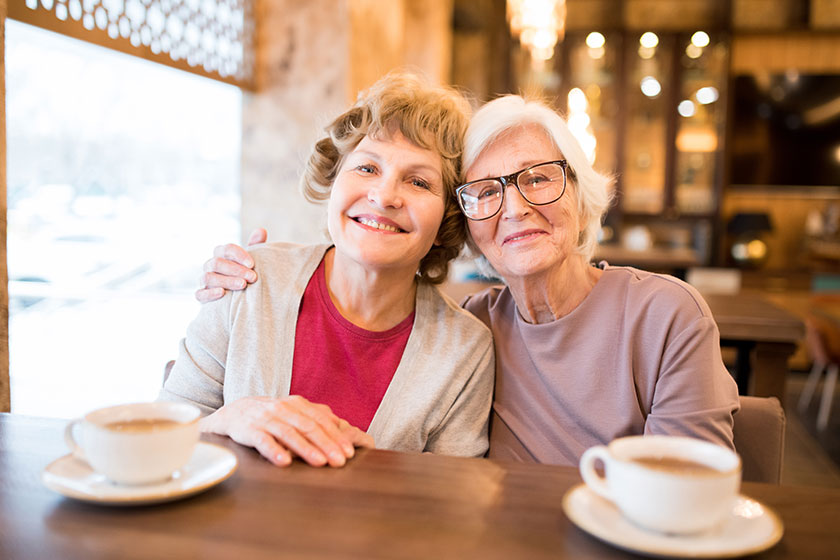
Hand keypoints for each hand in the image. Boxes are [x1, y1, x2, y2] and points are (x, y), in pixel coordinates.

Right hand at [195, 228, 267, 302]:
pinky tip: (222, 293)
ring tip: (243, 285)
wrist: (237, 296)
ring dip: (226, 281)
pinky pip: (200, 294)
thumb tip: (261, 230)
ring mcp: (204, 280)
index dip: (239, 255)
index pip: (226, 249)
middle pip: (217, 263)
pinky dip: (210, 293)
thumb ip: (255, 246)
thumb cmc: (245, 274)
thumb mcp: (250, 261)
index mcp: (221, 254)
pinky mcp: (201, 295)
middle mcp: (210, 265)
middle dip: (236, 270)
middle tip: (252, 277)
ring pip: (208, 277)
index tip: (252, 264)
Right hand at [200, 395, 374, 466]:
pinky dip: (274, 450)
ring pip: (289, 433)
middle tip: (340, 462)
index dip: (336, 436)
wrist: (232, 413)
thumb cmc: (270, 416)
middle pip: (308, 427)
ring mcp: (265, 418)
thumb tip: (348, 428)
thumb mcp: (295, 412)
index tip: (349, 453)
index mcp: (297, 404)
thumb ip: (319, 418)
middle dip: (326, 444)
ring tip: (319, 463)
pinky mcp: (247, 430)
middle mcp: (283, 408)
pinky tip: (284, 462)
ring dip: (305, 449)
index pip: (321, 421)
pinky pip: (262, 440)